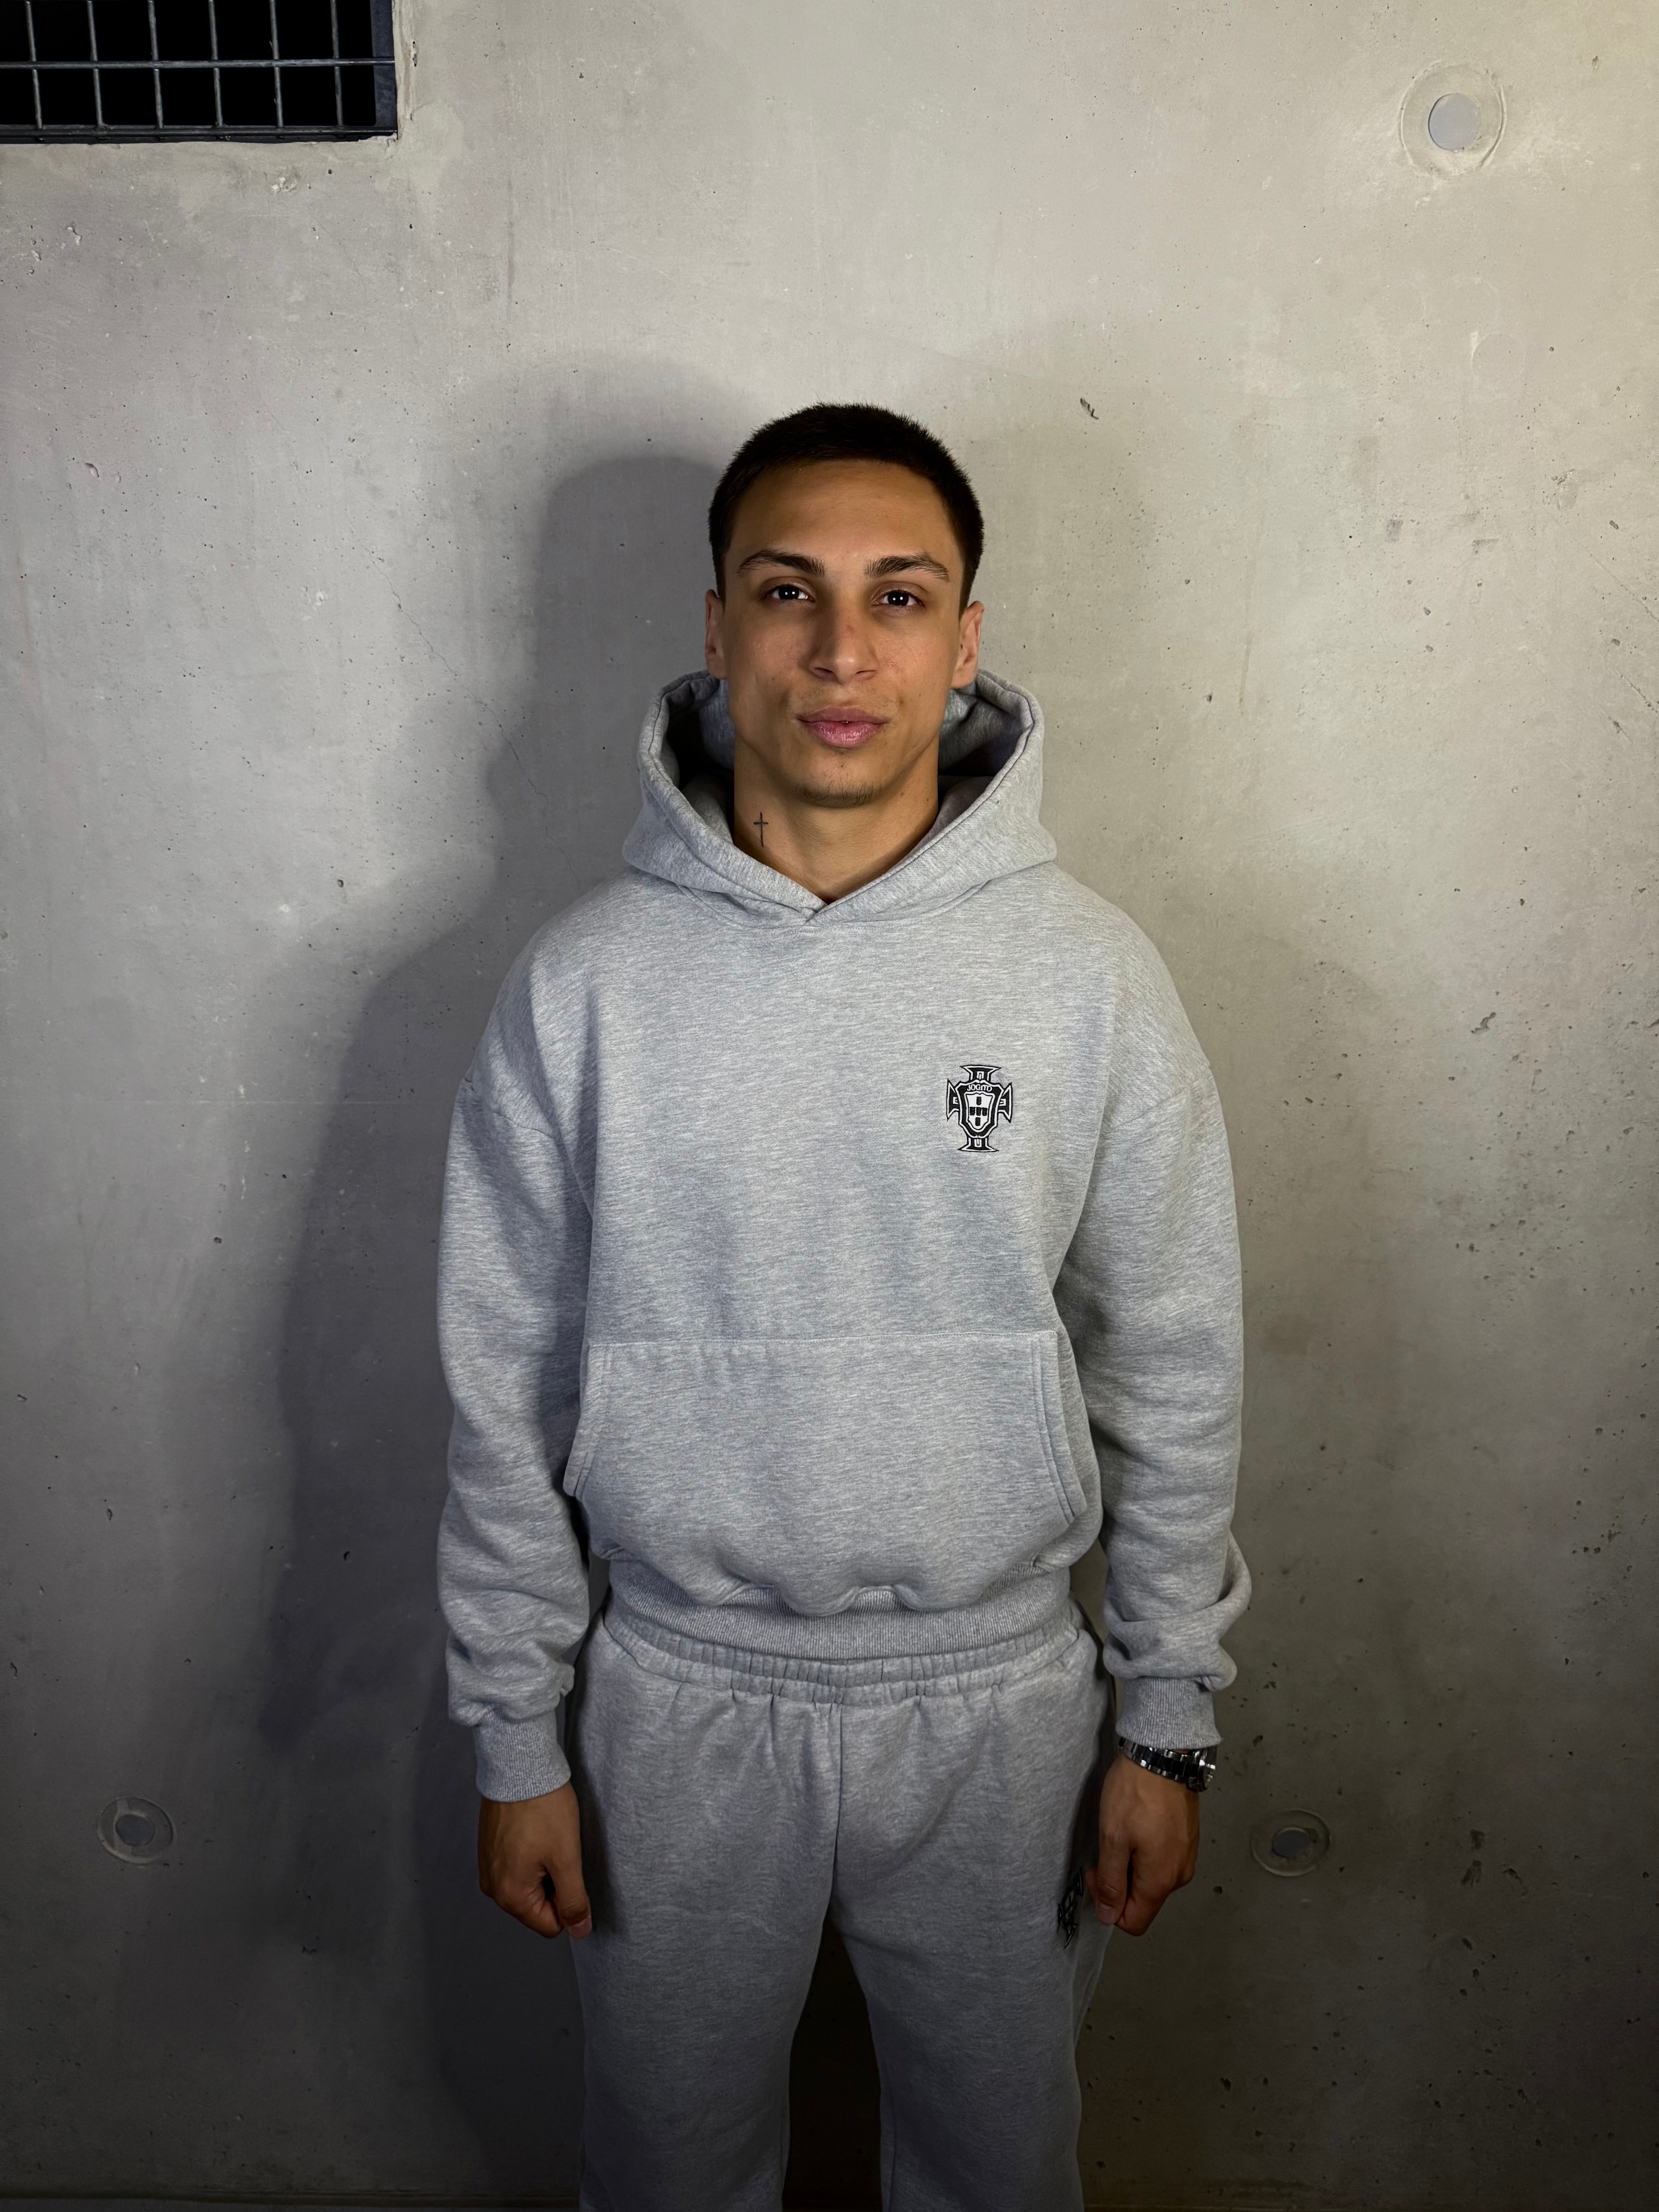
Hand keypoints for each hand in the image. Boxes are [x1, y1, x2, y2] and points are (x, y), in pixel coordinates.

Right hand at [478, 1781, 591, 1938]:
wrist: (519, 1766)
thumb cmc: (543, 1809)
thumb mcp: (567, 1858)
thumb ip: (574, 1901)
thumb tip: (579, 1931)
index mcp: (510, 1896)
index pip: (550, 1924)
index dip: (568, 1901)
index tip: (569, 1868)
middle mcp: (493, 1887)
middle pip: (537, 1906)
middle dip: (554, 1883)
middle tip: (558, 1849)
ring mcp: (488, 1867)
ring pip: (528, 1885)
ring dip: (543, 1868)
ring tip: (547, 1838)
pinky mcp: (489, 1849)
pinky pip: (516, 1867)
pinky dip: (531, 1854)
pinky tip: (536, 1831)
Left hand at [1085, 1751, 1199, 1934]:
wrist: (1164, 1754)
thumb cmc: (1135, 1795)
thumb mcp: (1113, 1838)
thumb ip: (1112, 1882)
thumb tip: (1109, 1917)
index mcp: (1161, 1881)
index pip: (1135, 1922)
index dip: (1109, 1906)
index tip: (1097, 1872)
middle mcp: (1180, 1875)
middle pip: (1144, 1901)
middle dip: (1119, 1884)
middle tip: (1104, 1850)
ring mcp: (1187, 1856)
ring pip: (1152, 1879)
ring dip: (1131, 1866)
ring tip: (1121, 1833)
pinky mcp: (1187, 1839)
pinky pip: (1163, 1861)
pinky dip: (1145, 1852)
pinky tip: (1137, 1826)